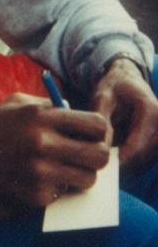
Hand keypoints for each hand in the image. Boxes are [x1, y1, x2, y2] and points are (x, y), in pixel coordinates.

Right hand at [0, 93, 108, 219]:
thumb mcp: (11, 105)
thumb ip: (45, 105)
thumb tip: (76, 113)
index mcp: (40, 115)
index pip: (96, 124)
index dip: (100, 132)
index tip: (92, 136)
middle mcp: (43, 142)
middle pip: (100, 155)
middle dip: (97, 157)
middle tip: (84, 157)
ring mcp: (40, 172)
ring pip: (88, 179)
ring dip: (79, 176)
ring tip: (61, 170)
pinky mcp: (35, 197)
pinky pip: (63, 194)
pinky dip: (55, 190)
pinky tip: (36, 181)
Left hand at [92, 58, 157, 172]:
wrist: (127, 80)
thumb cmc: (113, 87)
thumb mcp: (103, 96)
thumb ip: (103, 120)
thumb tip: (102, 148)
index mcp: (151, 111)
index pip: (137, 146)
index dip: (118, 160)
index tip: (98, 166)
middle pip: (142, 158)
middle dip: (119, 164)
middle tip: (96, 166)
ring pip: (144, 163)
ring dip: (124, 165)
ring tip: (102, 158)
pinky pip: (144, 161)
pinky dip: (128, 162)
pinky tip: (112, 155)